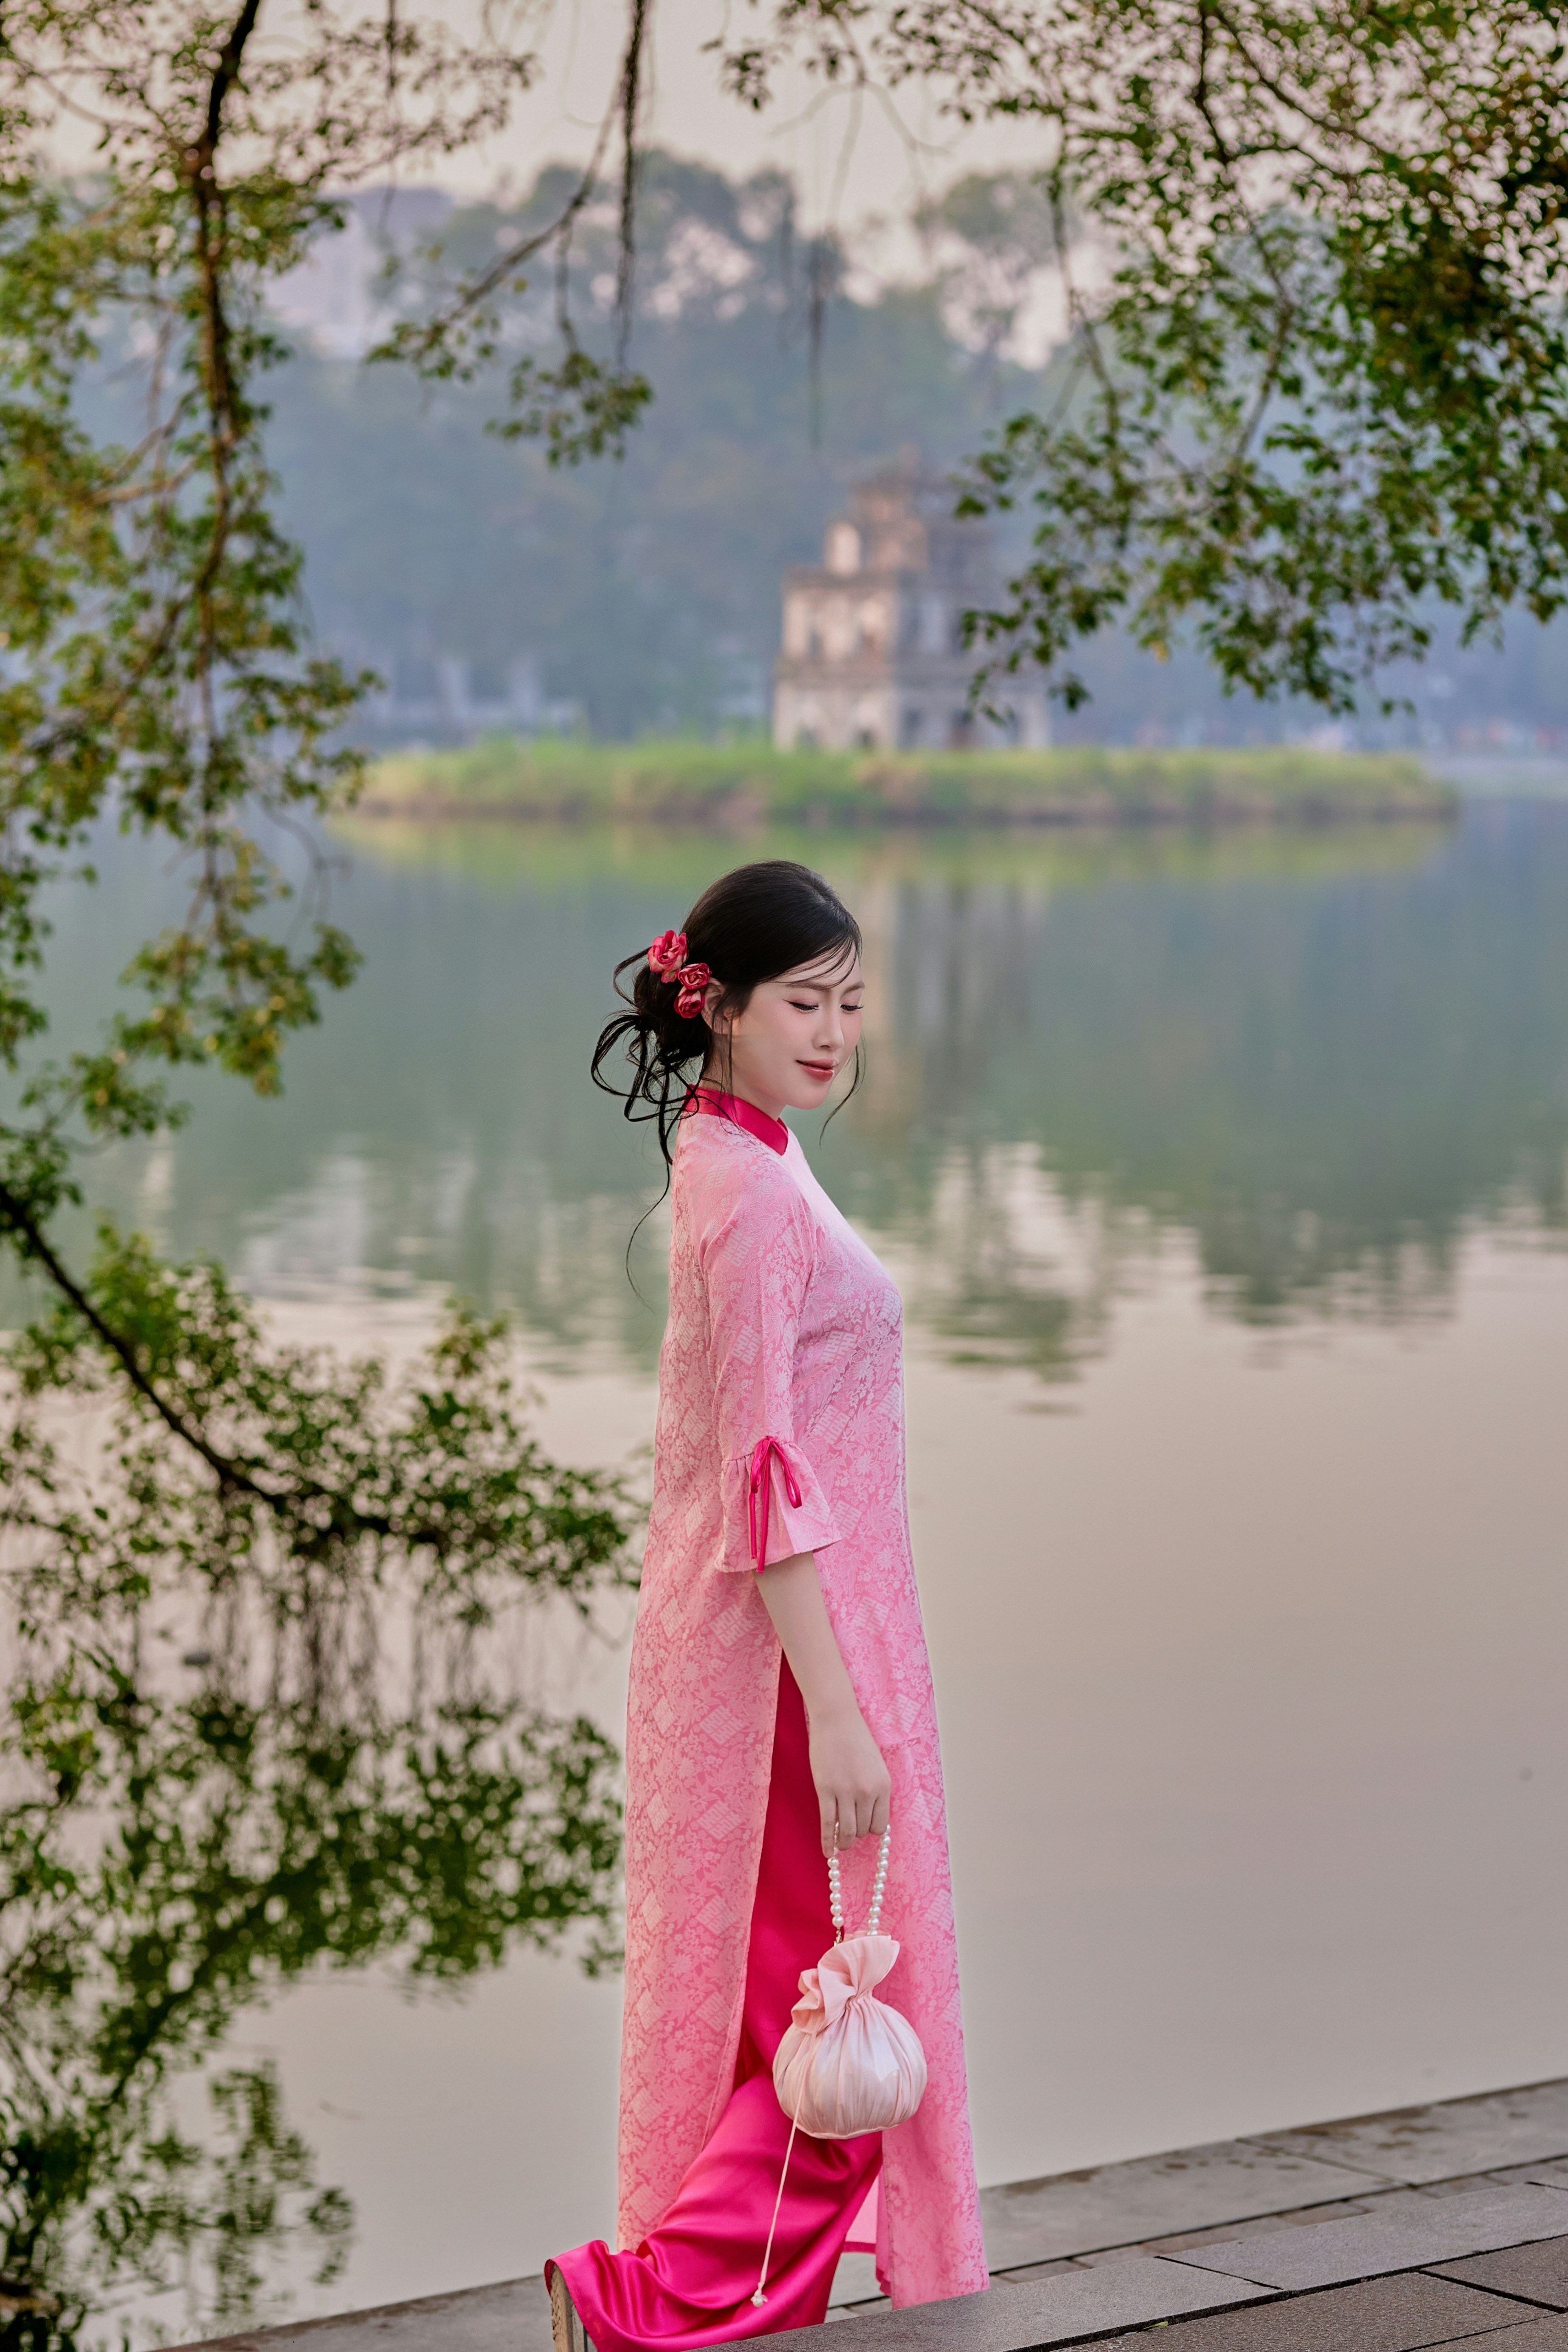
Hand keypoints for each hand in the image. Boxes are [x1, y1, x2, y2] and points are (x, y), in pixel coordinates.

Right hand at [807, 1701, 891, 1858]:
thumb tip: (869, 1819)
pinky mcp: (825, 1790)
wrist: (836, 1719)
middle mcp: (867, 1791)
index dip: (870, 1829)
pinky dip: (827, 1841)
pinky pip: (828, 1824)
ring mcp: (846, 1792)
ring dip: (843, 1842)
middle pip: (863, 1830)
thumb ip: (875, 1791)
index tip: (864, 1828)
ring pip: (847, 1831)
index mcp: (883, 1785)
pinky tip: (827, 1852)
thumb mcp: (876, 1766)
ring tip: (839, 1845)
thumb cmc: (856, 1740)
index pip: (880, 1826)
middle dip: (856, 1834)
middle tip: (848, 1832)